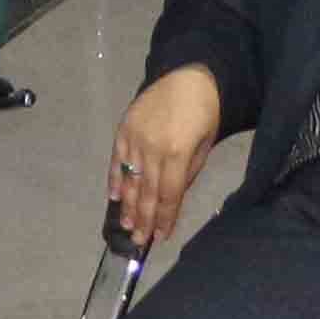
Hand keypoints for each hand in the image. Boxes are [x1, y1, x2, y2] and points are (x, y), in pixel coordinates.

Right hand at [109, 64, 228, 249]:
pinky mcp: (124, 129)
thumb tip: (171, 199)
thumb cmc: (204, 114)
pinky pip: (116, 160)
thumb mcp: (204, 146)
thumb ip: (187, 174)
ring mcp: (135, 138)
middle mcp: (153, 149)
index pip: (168, 195)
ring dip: (128, 205)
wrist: (189, 77)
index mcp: (177, 154)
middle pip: (147, 192)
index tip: (160, 237)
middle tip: (138, 241)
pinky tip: (115, 197)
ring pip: (130, 179)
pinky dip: (114, 179)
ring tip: (126, 226)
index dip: (164, 218)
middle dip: (144, 219)